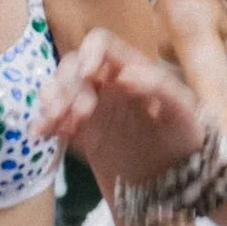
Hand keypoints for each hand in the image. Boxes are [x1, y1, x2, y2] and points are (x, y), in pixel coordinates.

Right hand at [32, 28, 210, 182]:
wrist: (175, 182)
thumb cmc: (185, 139)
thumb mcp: (183, 113)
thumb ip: (160, 88)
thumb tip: (126, 74)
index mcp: (130, 68)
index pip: (100, 44)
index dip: (89, 52)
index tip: (87, 75)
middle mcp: (106, 83)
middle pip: (72, 66)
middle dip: (68, 85)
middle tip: (80, 115)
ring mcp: (90, 107)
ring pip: (57, 90)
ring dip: (50, 101)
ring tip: (53, 122)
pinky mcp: (79, 133)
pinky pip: (54, 121)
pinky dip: (43, 123)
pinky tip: (41, 133)